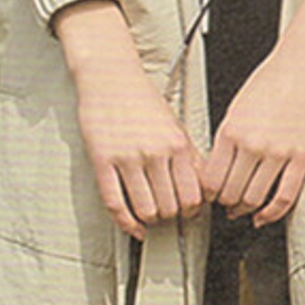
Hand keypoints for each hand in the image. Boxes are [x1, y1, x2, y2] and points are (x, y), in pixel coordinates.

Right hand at [53, 0, 203, 239]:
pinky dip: (125, 222)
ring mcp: (128, 158)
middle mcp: (155, 153)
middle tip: (167, 215)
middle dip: (170, 217)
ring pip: (145, 210)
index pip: (193, 194)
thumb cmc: (142, 99)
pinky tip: (132, 226)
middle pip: (170, 207)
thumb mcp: (176, 125)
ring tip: (149, 216)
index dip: (192, 211)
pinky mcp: (103, 161)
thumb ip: (189, 156)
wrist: (110, 77)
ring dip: (149, 220)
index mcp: (178, 144)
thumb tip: (202, 186)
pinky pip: (114, 203)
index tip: (188, 213)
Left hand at [202, 0, 304, 225]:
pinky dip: (273, 213)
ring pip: (254, 198)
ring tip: (244, 209)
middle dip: (225, 204)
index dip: (208, 194)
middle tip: (227, 205)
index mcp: (231, 130)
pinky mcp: (302, 156)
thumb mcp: (237, 106)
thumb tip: (219, 166)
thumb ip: (228, 137)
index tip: (210, 197)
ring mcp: (278, 152)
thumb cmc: (274, 79)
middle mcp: (252, 143)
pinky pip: (285, 196)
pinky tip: (265, 215)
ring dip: (246, 209)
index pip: (210, 177)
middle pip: (230, 192)